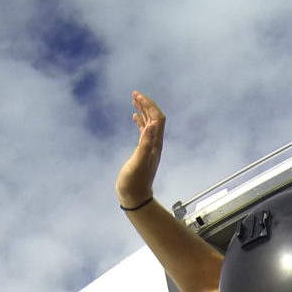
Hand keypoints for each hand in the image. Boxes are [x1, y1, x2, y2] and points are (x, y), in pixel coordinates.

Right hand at [116, 91, 165, 207]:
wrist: (135, 198)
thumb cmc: (134, 182)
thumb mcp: (138, 162)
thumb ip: (145, 144)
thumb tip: (151, 125)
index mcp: (155, 144)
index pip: (157, 118)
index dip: (149, 105)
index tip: (137, 96)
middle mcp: (154, 144)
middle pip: (154, 118)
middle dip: (146, 104)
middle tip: (134, 93)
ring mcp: (149, 147)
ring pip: (149, 123)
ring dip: (143, 110)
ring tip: (134, 99)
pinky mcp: (142, 152)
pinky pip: (143, 132)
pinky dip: (140, 121)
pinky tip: (134, 117)